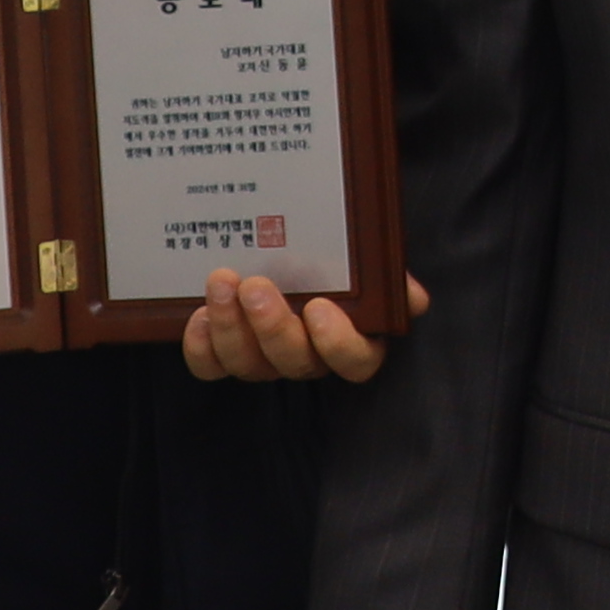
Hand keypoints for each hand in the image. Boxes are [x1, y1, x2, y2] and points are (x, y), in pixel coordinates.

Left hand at [179, 271, 424, 383]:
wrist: (285, 242)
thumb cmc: (337, 256)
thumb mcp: (370, 260)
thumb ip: (390, 276)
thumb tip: (412, 297)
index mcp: (353, 338)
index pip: (355, 362)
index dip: (336, 343)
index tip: (319, 308)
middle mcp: (310, 355)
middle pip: (295, 362)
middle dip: (273, 327)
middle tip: (256, 287)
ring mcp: (266, 358)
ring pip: (250, 365)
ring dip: (232, 328)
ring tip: (222, 284)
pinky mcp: (226, 353)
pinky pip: (211, 367)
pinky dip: (201, 347)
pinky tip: (197, 317)